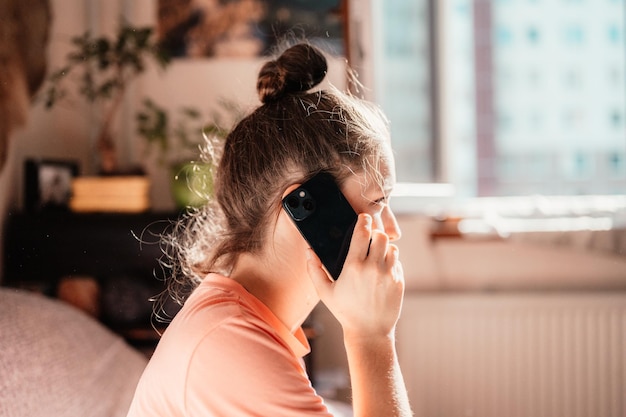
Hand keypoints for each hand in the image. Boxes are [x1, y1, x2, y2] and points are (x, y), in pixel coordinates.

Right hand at [307, 213, 404, 338]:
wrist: (369, 332)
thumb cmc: (345, 311)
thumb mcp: (325, 292)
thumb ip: (314, 270)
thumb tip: (309, 251)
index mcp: (353, 266)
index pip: (362, 233)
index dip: (363, 221)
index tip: (363, 218)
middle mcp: (373, 268)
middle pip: (380, 236)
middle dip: (375, 234)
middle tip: (369, 238)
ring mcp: (388, 275)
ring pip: (392, 248)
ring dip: (384, 248)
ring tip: (376, 255)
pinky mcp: (399, 282)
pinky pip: (397, 263)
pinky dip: (390, 263)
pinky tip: (381, 271)